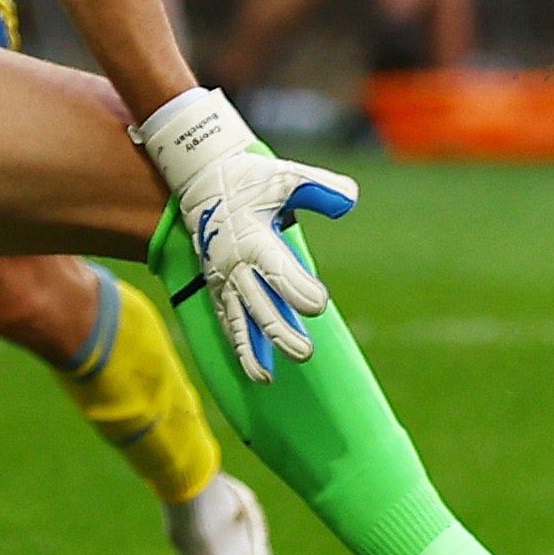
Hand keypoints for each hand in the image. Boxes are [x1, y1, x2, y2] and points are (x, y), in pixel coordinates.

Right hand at [133, 88, 357, 381]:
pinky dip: (240, 346)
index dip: (298, 290)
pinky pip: (228, 321)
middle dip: (280, 331)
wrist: (204, 180)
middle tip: (305, 352)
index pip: (277, 272)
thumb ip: (319, 188)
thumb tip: (350, 199)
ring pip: (238, 321)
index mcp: (254, 240)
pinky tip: (256, 370)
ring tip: (267, 379)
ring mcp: (224, 280)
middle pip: (258, 305)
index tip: (320, 304)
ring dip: (252, 350)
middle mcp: (235, 265)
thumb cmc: (253, 179)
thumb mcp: (287, 175)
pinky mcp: (218, 288)